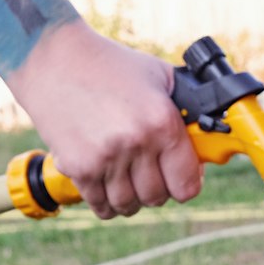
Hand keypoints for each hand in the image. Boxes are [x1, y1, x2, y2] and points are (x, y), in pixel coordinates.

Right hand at [7, 21, 201, 219]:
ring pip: (129, 206)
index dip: (186, 182)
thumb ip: (186, 108)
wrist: (53, 58)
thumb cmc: (110, 66)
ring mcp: (105, 158)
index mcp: (162, 123)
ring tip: (125, 177)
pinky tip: (106, 185)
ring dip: (130, 198)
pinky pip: (101, 206)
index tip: (179, 174)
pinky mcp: (78, 168)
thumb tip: (210, 140)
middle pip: (157, 197)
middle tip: (147, 171)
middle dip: (156, 188)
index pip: (187, 186)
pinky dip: (106, 203)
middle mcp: (135, 143)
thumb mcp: (159, 77)